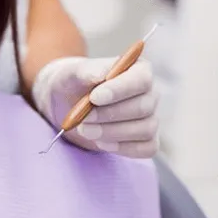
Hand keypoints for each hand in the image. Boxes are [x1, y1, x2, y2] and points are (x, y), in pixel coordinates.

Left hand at [32, 56, 158, 157]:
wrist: (66, 105)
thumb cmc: (72, 84)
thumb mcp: (71, 73)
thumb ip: (86, 71)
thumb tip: (101, 75)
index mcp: (137, 69)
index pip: (141, 79)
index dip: (120, 90)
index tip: (94, 98)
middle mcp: (149, 93)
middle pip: (143, 107)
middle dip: (109, 115)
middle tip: (83, 119)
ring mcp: (150, 118)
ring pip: (144, 130)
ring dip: (111, 133)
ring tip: (85, 130)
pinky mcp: (147, 140)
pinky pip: (146, 148)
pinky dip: (121, 147)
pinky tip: (100, 141)